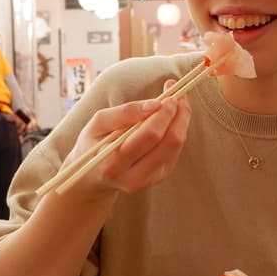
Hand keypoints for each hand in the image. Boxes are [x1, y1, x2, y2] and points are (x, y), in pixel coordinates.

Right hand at [64, 79, 190, 194]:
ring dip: (182, 121)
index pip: (148, 136)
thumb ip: (124, 113)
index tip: (168, 95)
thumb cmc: (94, 144)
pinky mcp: (159, 178)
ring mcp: (148, 180)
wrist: (94, 176)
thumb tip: (155, 104)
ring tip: (178, 103)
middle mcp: (133, 178)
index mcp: (113, 164)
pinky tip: (172, 119)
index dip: (163, 113)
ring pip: (176, 147)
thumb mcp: (98, 124)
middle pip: (168, 142)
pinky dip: (177, 131)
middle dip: (178, 115)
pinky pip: (175, 151)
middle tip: (178, 95)